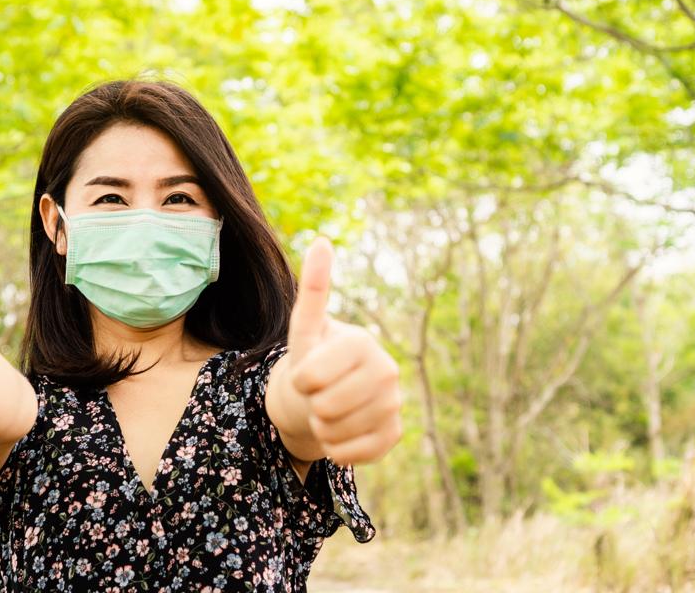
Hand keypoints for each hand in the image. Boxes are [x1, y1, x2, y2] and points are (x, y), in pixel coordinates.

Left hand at [286, 236, 402, 465]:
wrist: (325, 396)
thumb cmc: (312, 358)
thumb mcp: (305, 328)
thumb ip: (313, 289)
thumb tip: (321, 240)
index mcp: (362, 342)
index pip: (312, 377)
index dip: (300, 380)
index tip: (306, 372)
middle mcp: (386, 371)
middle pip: (325, 407)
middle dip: (310, 405)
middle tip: (317, 393)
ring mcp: (394, 404)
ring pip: (336, 432)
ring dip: (320, 428)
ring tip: (327, 410)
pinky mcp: (394, 434)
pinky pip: (352, 454)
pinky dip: (336, 449)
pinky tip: (340, 433)